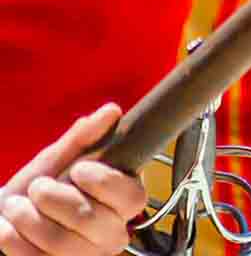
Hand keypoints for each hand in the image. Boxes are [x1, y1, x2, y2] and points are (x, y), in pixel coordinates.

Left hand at [0, 104, 147, 255]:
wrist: (6, 214)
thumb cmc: (36, 189)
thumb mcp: (58, 159)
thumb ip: (83, 138)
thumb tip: (110, 112)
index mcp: (122, 202)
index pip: (132, 197)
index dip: (104, 182)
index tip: (78, 169)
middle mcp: (112, 234)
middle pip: (91, 220)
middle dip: (53, 198)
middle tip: (39, 187)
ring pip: (61, 242)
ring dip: (27, 218)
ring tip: (18, 206)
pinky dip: (13, 238)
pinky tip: (9, 228)